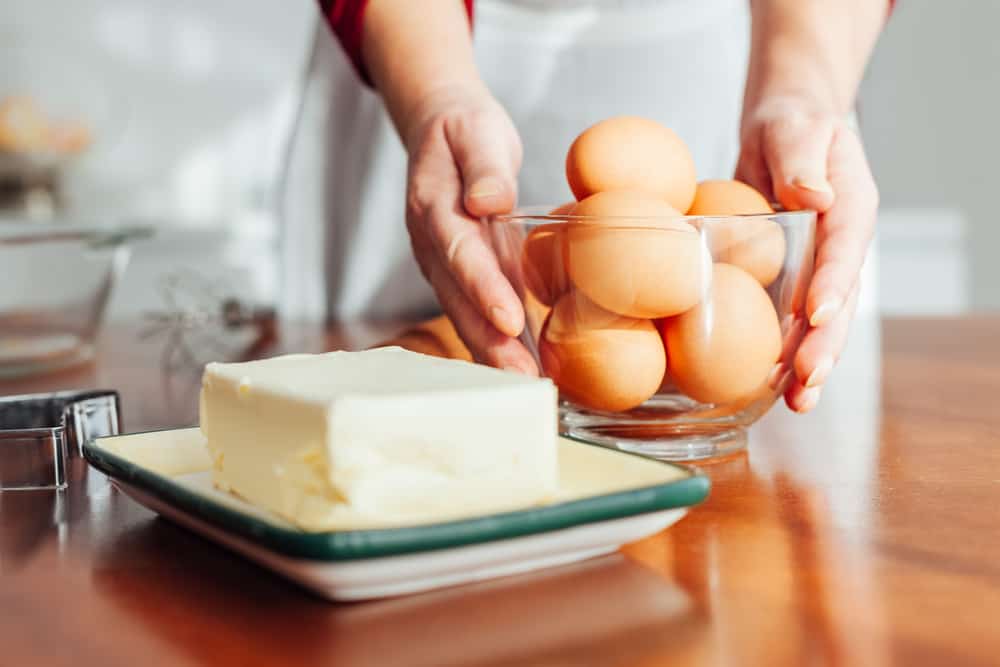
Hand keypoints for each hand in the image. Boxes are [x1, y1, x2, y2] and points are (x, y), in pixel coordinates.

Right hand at [403, 84, 536, 373]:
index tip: (509, 319)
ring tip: (523, 382)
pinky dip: (489, 338)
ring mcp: (437, 260)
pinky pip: (468, 308)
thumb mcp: (478, 131)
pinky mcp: (453, 270)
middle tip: (521, 376)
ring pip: (460, 311)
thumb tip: (488, 201)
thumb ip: (485, 166)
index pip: (459, 252)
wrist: (439, 128)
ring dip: (489, 349)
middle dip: (487, 340)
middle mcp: (429, 241)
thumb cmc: (464, 127)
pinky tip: (517, 363)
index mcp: (433, 205)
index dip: (483, 288)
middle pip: (456, 297)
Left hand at [736, 97, 878, 412]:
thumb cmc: (792, 123)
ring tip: (796, 402)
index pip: (846, 249)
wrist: (784, 131)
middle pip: (840, 301)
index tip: (816, 315)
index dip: (834, 283)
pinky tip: (768, 386)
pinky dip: (785, 352)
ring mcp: (819, 266)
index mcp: (850, 207)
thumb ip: (803, 158)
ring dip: (809, 363)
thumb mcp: (795, 128)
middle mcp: (840, 245)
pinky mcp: (795, 278)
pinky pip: (793, 319)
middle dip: (825, 344)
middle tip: (806, 382)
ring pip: (820, 322)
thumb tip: (814, 195)